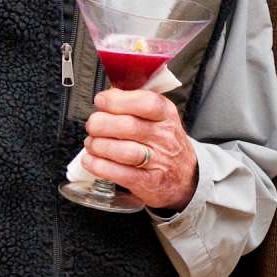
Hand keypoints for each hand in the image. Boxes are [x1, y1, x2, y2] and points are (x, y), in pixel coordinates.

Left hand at [82, 88, 198, 212]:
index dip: (118, 100)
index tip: (101, 101)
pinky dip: (100, 166)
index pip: (146, 102)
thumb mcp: (160, 118)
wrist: (186, 177)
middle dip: (101, 124)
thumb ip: (135, 104)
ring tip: (91, 143)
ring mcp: (158, 161)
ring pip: (124, 151)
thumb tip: (107, 95)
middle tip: (93, 125)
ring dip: (99, 146)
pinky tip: (91, 160)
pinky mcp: (148, 182)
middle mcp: (164, 137)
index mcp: (166, 115)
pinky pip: (120, 174)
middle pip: (129, 126)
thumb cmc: (165, 143)